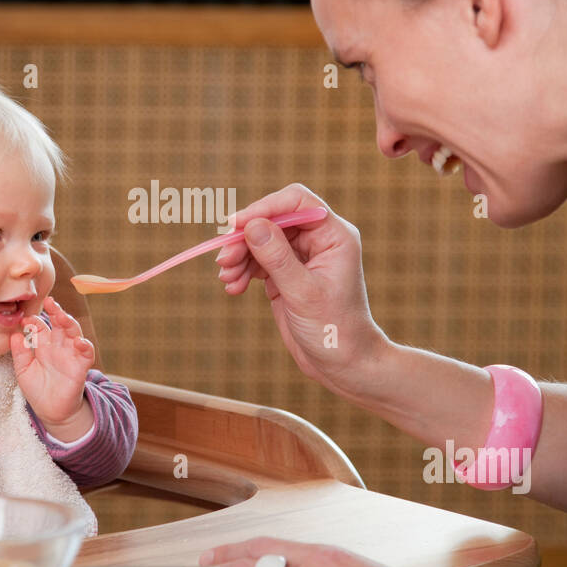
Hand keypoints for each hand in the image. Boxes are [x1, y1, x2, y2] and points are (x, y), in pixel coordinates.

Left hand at [10, 296, 95, 425]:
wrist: (51, 411)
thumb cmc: (37, 389)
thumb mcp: (23, 371)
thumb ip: (20, 354)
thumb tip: (14, 335)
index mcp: (44, 345)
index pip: (41, 326)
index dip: (34, 320)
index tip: (25, 318)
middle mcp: (58, 346)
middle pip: (59, 323)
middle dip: (55, 311)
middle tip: (48, 302)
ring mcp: (70, 355)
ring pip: (74, 333)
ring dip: (69, 322)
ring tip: (62, 316)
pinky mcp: (80, 367)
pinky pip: (86, 354)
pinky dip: (85, 346)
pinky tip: (80, 342)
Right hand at [215, 183, 386, 396]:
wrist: (343, 365)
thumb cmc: (334, 330)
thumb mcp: (303, 293)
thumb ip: (277, 258)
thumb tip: (251, 225)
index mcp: (334, 236)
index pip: (296, 202)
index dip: (264, 208)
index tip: (236, 224)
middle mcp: (318, 241)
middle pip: (273, 220)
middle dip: (245, 238)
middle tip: (223, 260)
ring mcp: (300, 257)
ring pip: (261, 240)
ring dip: (239, 257)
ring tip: (227, 279)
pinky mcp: (286, 275)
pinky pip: (258, 261)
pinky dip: (242, 271)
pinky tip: (232, 288)